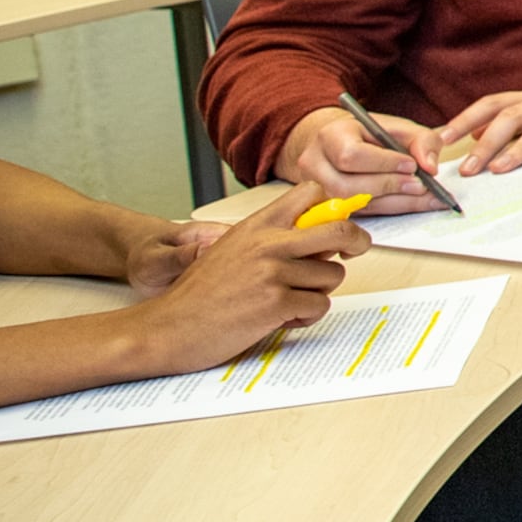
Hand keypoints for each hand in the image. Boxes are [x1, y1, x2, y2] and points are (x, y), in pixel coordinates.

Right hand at [115, 185, 365, 374]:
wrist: (164, 328)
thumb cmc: (198, 293)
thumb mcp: (233, 250)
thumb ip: (273, 240)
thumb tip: (323, 239)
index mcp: (257, 226)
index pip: (311, 193)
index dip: (333, 207)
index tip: (338, 223)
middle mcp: (268, 244)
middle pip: (340, 229)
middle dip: (357, 241)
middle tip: (354, 251)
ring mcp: (273, 273)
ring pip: (332, 275)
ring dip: (318, 291)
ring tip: (289, 301)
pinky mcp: (275, 304)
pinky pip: (318, 306)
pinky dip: (305, 316)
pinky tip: (281, 319)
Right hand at [279, 106, 451, 210]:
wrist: (341, 145)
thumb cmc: (371, 136)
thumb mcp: (398, 128)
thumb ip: (421, 140)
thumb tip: (430, 167)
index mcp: (330, 136)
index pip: (351, 155)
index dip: (383, 163)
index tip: (412, 166)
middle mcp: (315, 164)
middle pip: (347, 186)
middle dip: (389, 186)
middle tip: (421, 186)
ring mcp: (315, 190)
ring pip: (351, 205)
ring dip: (392, 202)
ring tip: (423, 196)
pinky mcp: (326, 209)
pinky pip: (356, 216)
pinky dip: (389, 210)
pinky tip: (414, 205)